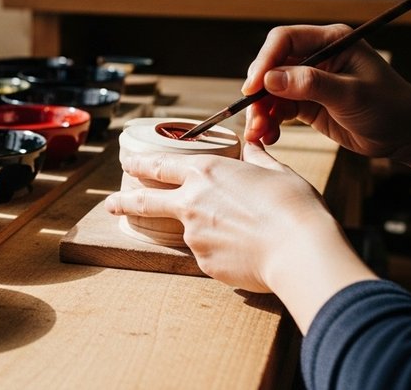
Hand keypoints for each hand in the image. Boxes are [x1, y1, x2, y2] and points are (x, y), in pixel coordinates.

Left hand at [105, 142, 336, 292]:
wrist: (300, 251)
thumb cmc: (294, 207)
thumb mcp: (277, 172)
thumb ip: (258, 159)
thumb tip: (252, 147)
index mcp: (207, 171)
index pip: (160, 164)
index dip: (139, 163)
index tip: (126, 163)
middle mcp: (191, 202)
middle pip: (145, 201)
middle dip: (123, 200)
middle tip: (110, 203)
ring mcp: (193, 235)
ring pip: (189, 231)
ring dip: (205, 232)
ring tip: (243, 233)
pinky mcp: (203, 263)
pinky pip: (209, 255)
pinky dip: (222, 252)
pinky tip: (249, 252)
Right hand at [241, 23, 410, 158]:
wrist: (408, 135)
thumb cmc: (390, 107)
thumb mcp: (352, 94)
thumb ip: (311, 84)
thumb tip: (269, 79)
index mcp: (331, 41)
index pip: (284, 41)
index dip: (264, 62)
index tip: (253, 88)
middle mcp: (317, 56)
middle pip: (271, 66)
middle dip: (259, 93)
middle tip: (253, 118)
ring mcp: (310, 80)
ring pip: (271, 91)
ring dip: (261, 111)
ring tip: (259, 134)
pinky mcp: (307, 103)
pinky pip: (279, 109)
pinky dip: (270, 122)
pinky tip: (269, 137)